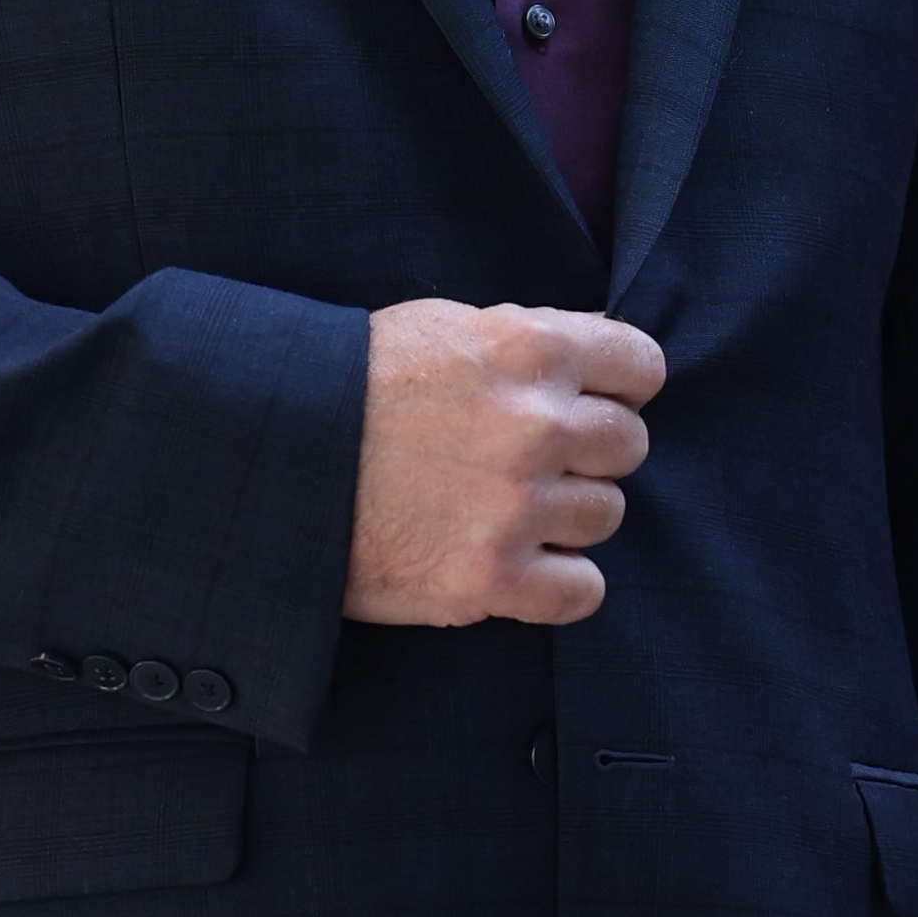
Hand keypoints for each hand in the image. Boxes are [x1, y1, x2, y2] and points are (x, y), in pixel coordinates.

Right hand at [342, 300, 666, 627]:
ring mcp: (516, 506)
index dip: (621, 382)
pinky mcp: (489, 579)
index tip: (597, 396)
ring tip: (510, 504)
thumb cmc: (353, 382)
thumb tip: (594, 355)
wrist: (276, 456)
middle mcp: (534, 425)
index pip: (641, 364)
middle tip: (538, 456)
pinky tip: (522, 562)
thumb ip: (526, 339)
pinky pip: (583, 591)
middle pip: (627, 444)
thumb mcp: (444, 325)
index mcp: (526, 348)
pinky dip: (560, 583)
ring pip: (606, 515)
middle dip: (591, 450)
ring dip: (568, 514)